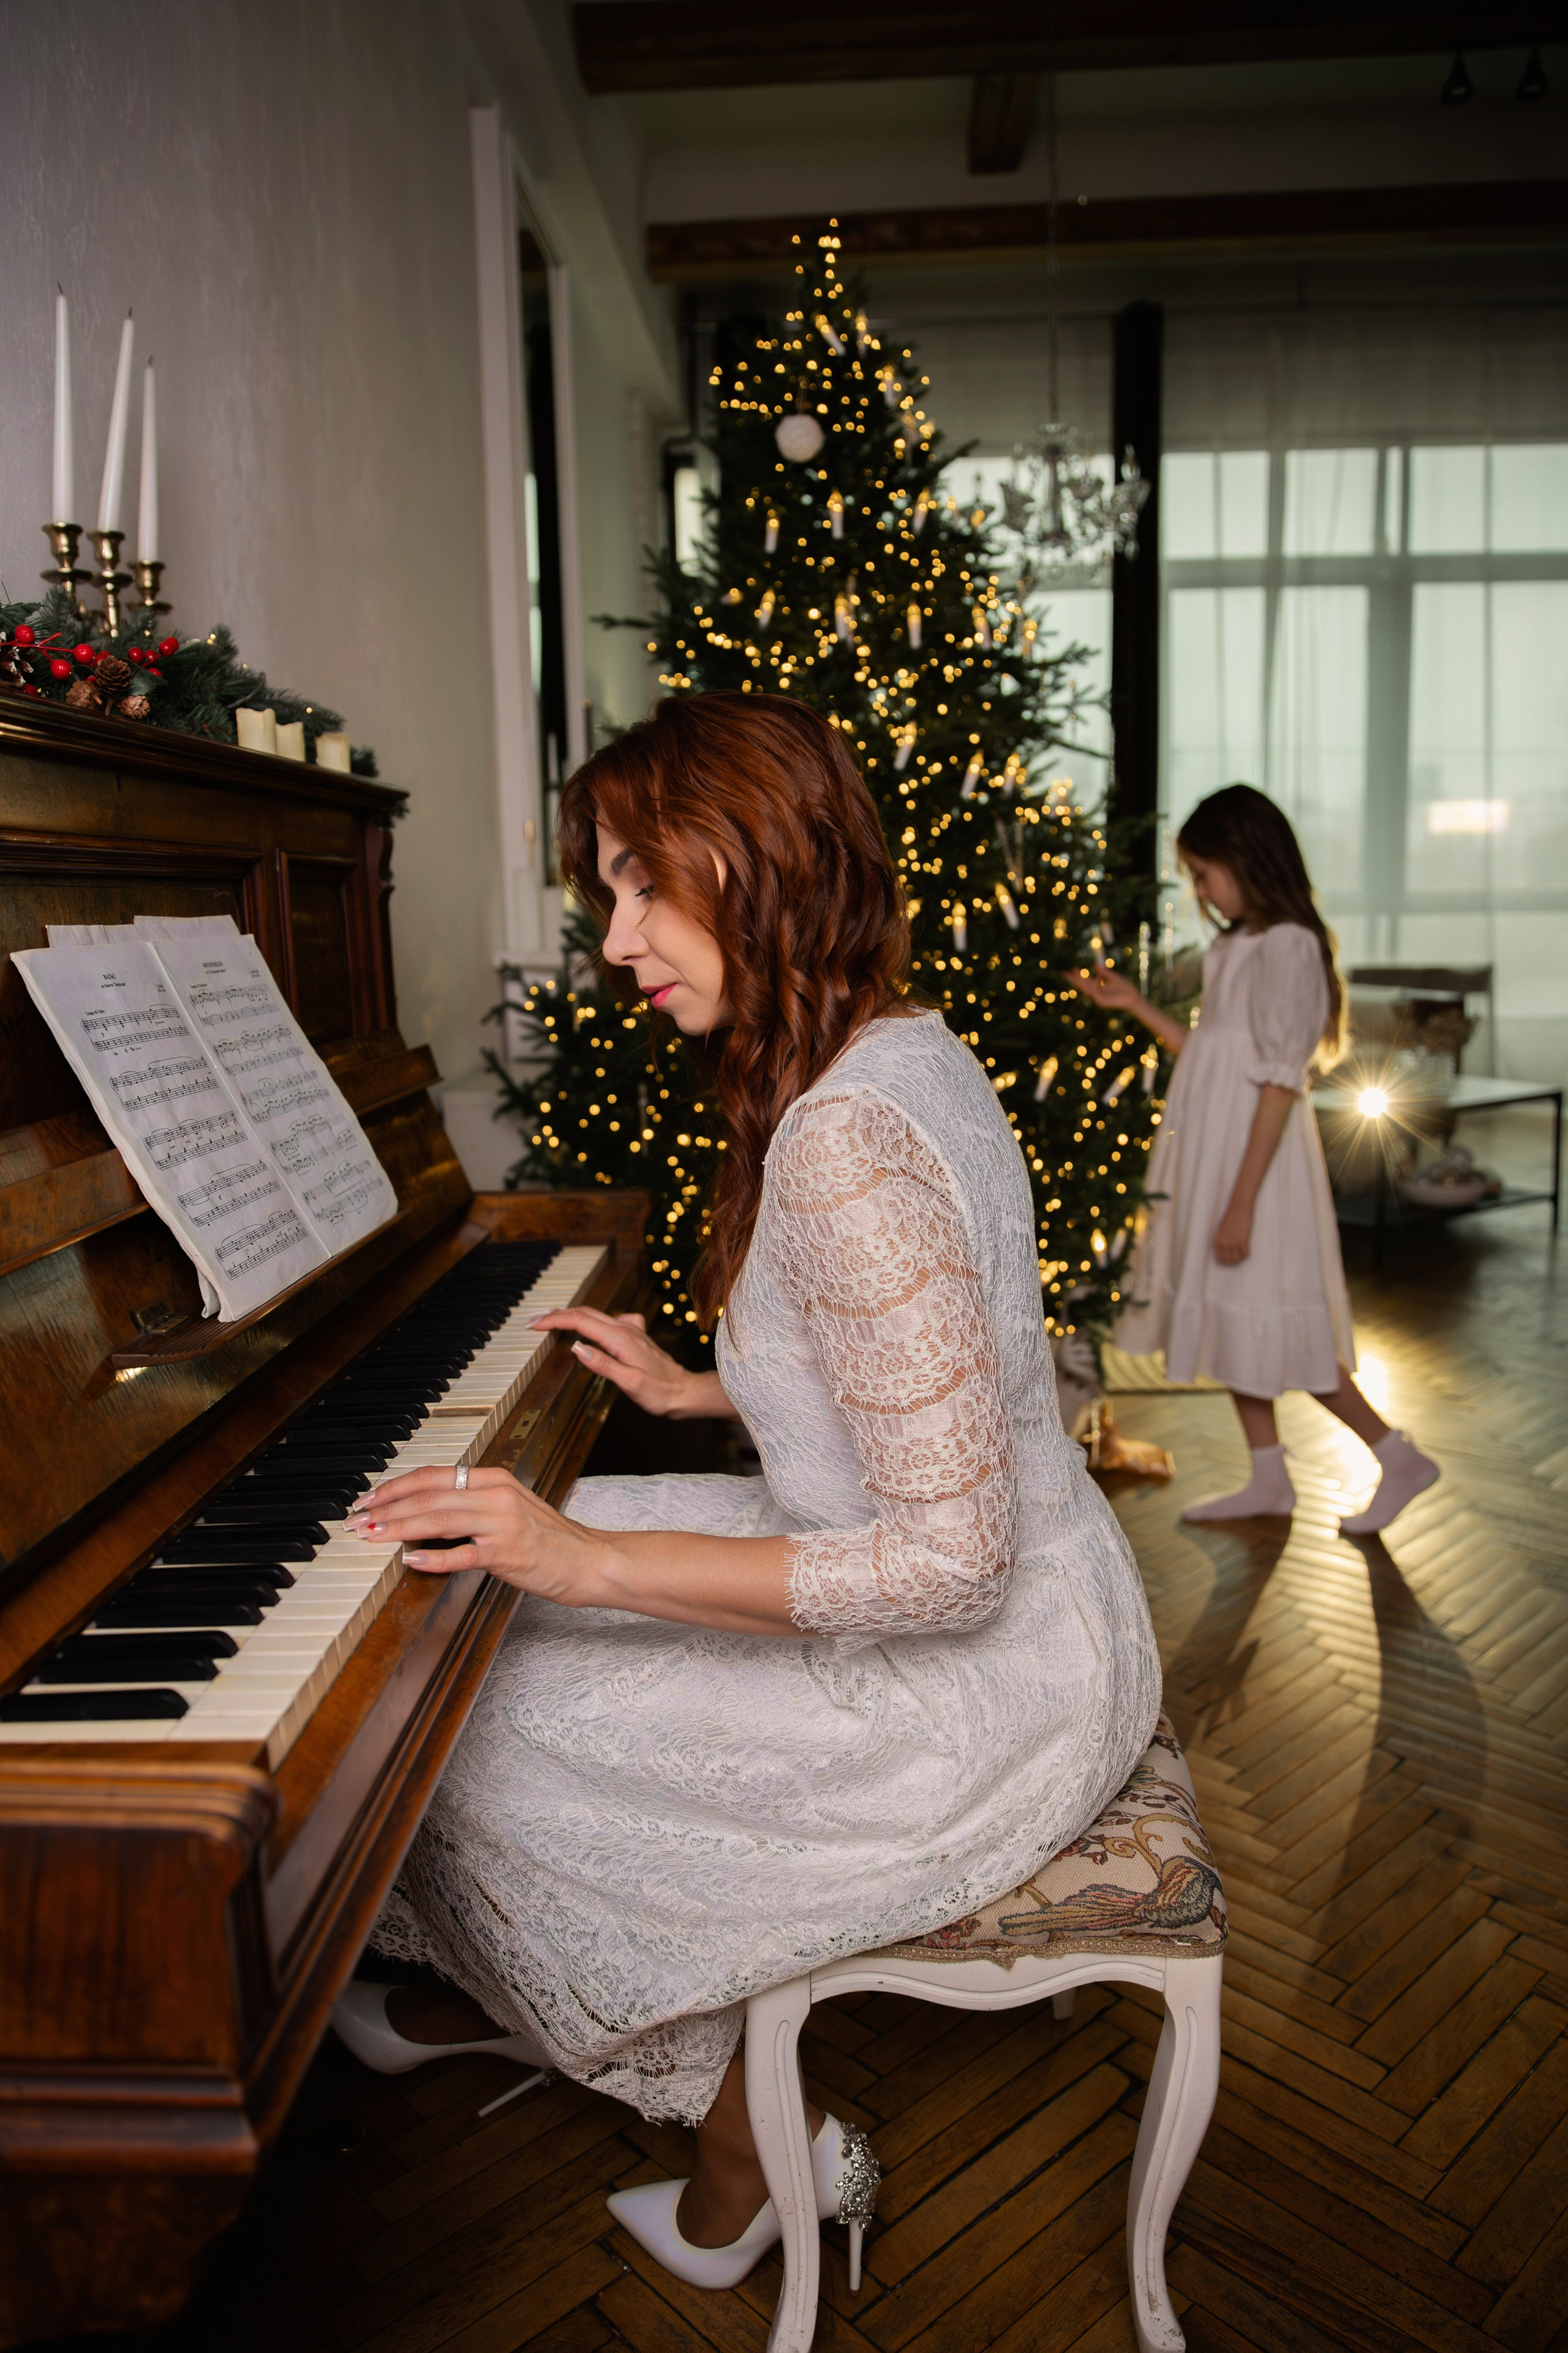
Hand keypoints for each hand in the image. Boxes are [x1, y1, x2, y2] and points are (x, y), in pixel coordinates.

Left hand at [345, 1466, 616, 1603]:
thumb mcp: (511, 1510)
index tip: (369, 1499)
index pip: (435, 1475)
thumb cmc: (550, 1540)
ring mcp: (503, 1523)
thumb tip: (427, 1512)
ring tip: (371, 1535)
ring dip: (398, 1528)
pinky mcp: (508, 1553)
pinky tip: (410, 1559)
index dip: (397, 1486)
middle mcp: (497, 1495)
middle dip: (387, 1507)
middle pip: (430, 1496)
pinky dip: (434, 1557)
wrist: (590, 1560)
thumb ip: (474, 1506)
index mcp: (496, 1479)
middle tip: (356, 1519)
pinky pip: (463, 1554)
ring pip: (439, 1519)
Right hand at [530, 1306, 701, 1416]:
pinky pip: (608, 1320)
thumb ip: (603, 1364)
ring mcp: (631, 1331)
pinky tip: (589, 1325)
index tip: (535, 1325)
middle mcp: (625, 1329)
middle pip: (585, 1313)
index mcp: (620, 1338)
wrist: (684, 1391)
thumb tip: (577, 1348)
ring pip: (595, 1314)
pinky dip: (590, 1319)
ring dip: (571, 1315)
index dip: (554, 1321)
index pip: (580, 1322)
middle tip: (534, 1321)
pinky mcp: (634, 1336)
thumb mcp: (630, 1382)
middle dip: (557, 1314)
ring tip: (552, 1319)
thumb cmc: (659, 1391)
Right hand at [1063, 961, 1143, 1015]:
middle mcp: (1096, 992)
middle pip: (1081, 985)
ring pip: (1085, 988)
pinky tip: (1086, 979)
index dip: (1077, 975)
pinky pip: (1093, 992)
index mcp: (1098, 987)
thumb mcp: (1114, 977)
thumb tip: (1095, 965)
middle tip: (1064, 972)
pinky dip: (1089, 986)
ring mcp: (1097, 997)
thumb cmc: (1126, 989)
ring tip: (1072, 972)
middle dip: (1073, 978)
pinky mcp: (1101, 1001)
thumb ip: (1105, 973)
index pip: (1084, 980)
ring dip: (1078, 980)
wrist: (1133, 998)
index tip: (1070, 968)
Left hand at [1213, 1199, 1253, 1265]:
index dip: (1226, 1261)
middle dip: (1234, 1260)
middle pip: (1229, 1261)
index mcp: (1217, 1241)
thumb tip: (1227, 1250)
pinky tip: (1247, 1248)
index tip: (1231, 1257)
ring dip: (1241, 1258)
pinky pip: (1245, 1254)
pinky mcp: (1242, 1240)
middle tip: (1239, 1256)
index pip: (1220, 1259)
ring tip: (1243, 1252)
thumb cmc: (1232, 1217)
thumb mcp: (1222, 1230)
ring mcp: (1233, 1243)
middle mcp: (1224, 1244)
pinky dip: (1247, 1254)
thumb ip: (1223, 1240)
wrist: (1239, 1207)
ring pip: (1237, 1259)